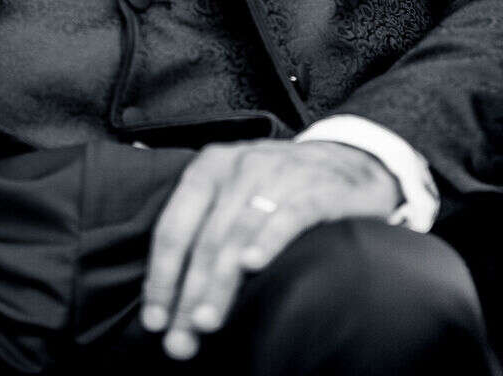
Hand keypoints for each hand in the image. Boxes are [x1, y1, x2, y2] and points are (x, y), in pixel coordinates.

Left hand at [142, 140, 400, 360]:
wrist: (350, 162)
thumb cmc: (278, 189)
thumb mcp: (234, 194)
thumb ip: (201, 231)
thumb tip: (160, 297)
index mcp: (210, 168)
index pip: (174, 227)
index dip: (161, 276)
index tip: (153, 322)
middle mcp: (240, 167)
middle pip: (205, 239)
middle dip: (188, 294)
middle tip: (179, 340)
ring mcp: (279, 174)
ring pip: (239, 233)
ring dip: (220, 282)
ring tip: (206, 323)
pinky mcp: (318, 188)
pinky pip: (289, 216)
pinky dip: (268, 239)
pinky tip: (253, 265)